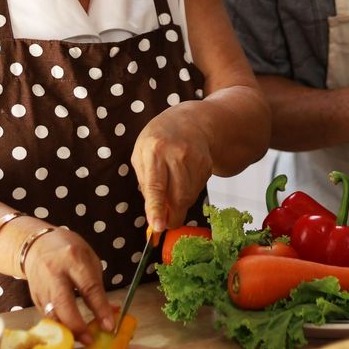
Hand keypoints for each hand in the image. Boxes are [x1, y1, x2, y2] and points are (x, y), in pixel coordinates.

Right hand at [23, 227, 114, 344]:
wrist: (37, 245)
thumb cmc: (69, 251)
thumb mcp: (89, 260)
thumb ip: (98, 287)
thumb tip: (112, 312)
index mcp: (74, 259)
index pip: (88, 287)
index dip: (100, 308)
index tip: (109, 326)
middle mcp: (55, 273)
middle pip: (63, 303)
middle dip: (77, 325)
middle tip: (90, 340)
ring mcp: (41, 286)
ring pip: (52, 314)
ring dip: (67, 330)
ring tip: (81, 340)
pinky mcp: (34, 298)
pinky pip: (47, 316)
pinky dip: (59, 327)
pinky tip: (70, 333)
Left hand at [132, 104, 213, 230]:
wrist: (190, 121)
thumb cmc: (159, 139)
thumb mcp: (141, 154)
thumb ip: (145, 182)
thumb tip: (153, 213)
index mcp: (154, 150)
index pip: (155, 185)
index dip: (156, 208)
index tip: (157, 227)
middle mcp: (176, 154)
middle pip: (178, 197)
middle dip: (172, 216)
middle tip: (165, 223)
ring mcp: (195, 159)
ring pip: (189, 197)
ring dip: (180, 204)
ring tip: (172, 192)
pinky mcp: (207, 165)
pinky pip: (198, 190)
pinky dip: (189, 193)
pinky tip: (184, 179)